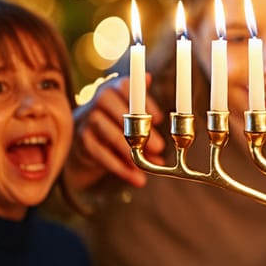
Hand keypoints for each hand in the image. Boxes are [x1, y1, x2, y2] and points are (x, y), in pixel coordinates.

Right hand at [65, 74, 164, 189]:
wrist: (83, 137)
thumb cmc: (116, 121)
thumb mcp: (132, 111)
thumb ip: (150, 112)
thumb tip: (182, 120)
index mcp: (114, 88)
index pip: (127, 87)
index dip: (145, 103)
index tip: (159, 120)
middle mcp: (98, 100)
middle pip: (119, 113)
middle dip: (140, 132)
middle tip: (160, 148)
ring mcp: (87, 120)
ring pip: (109, 135)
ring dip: (130, 152)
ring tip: (148, 165)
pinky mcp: (82, 141)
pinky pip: (101, 155)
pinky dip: (120, 168)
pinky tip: (136, 178)